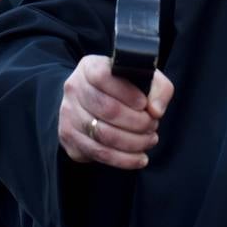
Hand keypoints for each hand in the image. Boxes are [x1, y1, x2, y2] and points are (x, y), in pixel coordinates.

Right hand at [58, 55, 173, 169]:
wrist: (92, 100)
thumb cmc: (123, 87)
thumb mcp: (143, 77)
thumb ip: (158, 87)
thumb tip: (156, 110)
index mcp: (90, 67)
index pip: (104, 77)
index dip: (127, 93)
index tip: (144, 104)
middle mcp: (74, 88)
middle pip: (107, 109)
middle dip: (137, 122)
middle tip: (153, 126)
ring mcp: (68, 113)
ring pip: (103, 135)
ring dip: (133, 142)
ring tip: (150, 140)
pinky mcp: (69, 137)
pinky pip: (98, 153)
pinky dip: (123, 159)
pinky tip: (139, 158)